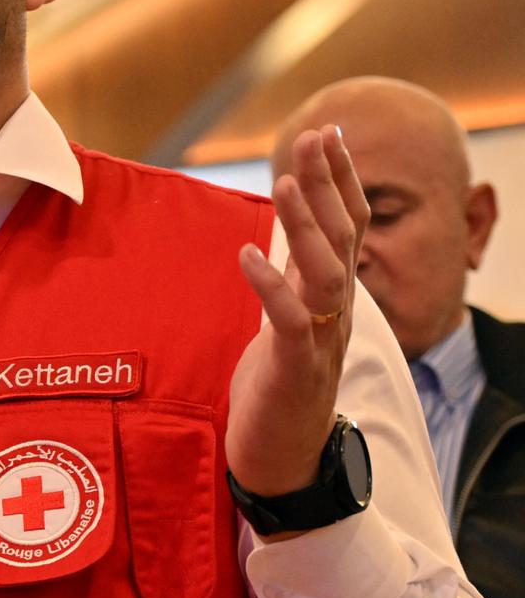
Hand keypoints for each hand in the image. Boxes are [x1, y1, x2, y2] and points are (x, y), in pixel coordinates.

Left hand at [227, 126, 370, 518]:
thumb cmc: (277, 389)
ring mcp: (318, 341)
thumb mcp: (284, 323)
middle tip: (313, 136)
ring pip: (323, 273)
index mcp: (331, 299)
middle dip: (327, 185)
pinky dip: (271, 286)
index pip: (347, 228)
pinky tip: (250, 254)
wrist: (283, 463)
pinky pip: (289, 321)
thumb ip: (289, 279)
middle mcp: (334, 313)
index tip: (326, 134)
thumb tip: (281, 235)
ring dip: (305, 226)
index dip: (339, 181)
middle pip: (342, 238)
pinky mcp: (293, 368)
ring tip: (284, 183)